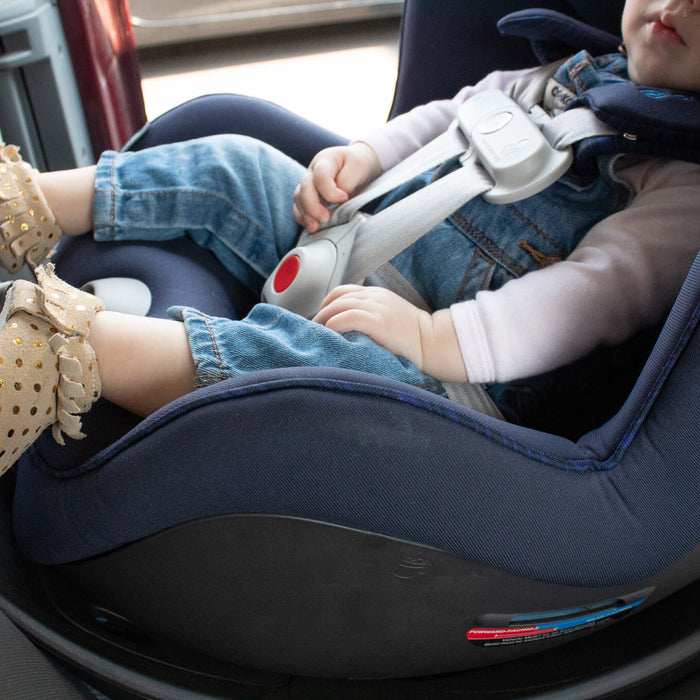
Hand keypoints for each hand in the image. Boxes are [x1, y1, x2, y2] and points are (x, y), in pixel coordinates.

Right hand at [293, 143, 380, 232]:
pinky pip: (299, 207)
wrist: (358, 164)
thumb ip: (347, 180)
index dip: (330, 191)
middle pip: (305, 188)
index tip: (344, 198)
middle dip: (312, 206)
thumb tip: (338, 199)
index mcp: (325, 160)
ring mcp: (309, 184)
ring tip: (314, 227)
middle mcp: (312, 171)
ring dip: (305, 214)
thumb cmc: (358, 163)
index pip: (320, 176)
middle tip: (325, 219)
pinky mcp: (309, 196)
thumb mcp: (358, 165)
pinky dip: (303, 217)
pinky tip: (311, 226)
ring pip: (299, 198)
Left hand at [313, 285, 467, 381]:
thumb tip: (348, 330)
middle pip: (337, 297)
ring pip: (338, 305)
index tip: (321, 320)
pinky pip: (347, 317)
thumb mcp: (391, 318)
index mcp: (378, 295)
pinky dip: (333, 324)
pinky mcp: (378, 321)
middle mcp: (375, 297)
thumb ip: (373, 316)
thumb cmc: (414, 338)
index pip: (343, 291)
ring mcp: (377, 307)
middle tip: (313, 330)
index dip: (327, 304)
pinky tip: (329, 334)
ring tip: (317, 334)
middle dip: (321, 313)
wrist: (434, 342)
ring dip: (323, 320)